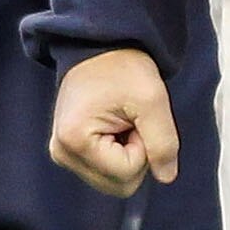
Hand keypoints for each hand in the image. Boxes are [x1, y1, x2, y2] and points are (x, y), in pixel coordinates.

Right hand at [50, 48, 178, 197]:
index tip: (135, 115)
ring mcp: (63, 154)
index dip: (143, 145)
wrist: (102, 45)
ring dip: (128, 152)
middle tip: (131, 118)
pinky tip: (114, 124)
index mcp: (74, 141)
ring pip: (113, 179)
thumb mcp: (152, 99)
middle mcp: (62, 153)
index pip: (127, 174)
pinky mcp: (69, 150)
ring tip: (122, 119)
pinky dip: (118, 150)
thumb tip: (167, 178)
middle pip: (118, 184)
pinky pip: (105, 169)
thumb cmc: (124, 66)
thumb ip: (163, 142)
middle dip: (135, 153)